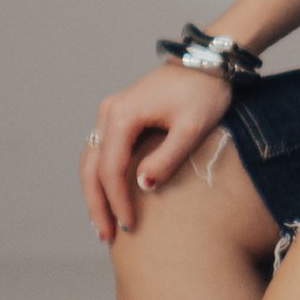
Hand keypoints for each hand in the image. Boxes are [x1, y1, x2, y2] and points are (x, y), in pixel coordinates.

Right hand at [80, 62, 231, 243]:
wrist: (208, 61)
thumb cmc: (204, 92)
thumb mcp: (192, 127)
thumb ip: (167, 157)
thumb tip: (142, 186)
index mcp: (122, 115)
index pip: (111, 168)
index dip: (118, 201)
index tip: (130, 226)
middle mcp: (109, 112)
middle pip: (91, 167)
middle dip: (97, 204)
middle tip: (107, 237)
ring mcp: (111, 112)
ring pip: (91, 160)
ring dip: (95, 193)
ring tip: (103, 225)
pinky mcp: (120, 115)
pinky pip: (101, 151)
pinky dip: (101, 177)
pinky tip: (109, 198)